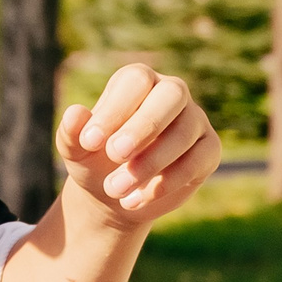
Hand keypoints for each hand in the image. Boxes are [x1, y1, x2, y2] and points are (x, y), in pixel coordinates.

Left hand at [56, 65, 221, 226]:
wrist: (115, 193)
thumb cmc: (94, 159)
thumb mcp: (75, 149)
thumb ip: (72, 131)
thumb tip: (75, 113)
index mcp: (137, 82)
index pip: (136, 81)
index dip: (115, 109)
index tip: (89, 142)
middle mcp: (171, 93)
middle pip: (172, 94)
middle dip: (144, 126)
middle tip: (114, 155)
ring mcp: (194, 120)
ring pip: (184, 133)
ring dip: (150, 163)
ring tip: (115, 188)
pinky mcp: (209, 150)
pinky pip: (197, 161)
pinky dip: (166, 182)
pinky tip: (135, 199)